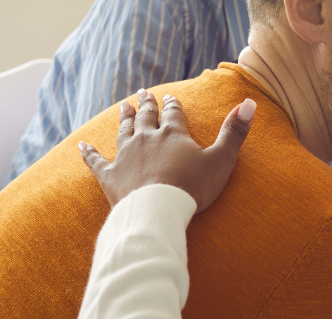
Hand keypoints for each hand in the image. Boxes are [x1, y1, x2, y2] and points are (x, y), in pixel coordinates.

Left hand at [79, 88, 255, 212]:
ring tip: (123, 106)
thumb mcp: (221, 160)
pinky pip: (96, 160)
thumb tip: (249, 103)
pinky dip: (88, 152)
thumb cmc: (192, 187)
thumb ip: (234, 132)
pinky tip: (81, 144)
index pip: (173, 114)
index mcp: (173, 135)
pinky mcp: (110, 176)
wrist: (158, 210)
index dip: (172, 105)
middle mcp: (147, 139)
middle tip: (143, 94)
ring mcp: (126, 156)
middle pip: (146, 117)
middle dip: (145, 104)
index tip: (169, 97)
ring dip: (123, 118)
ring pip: (123, 131)